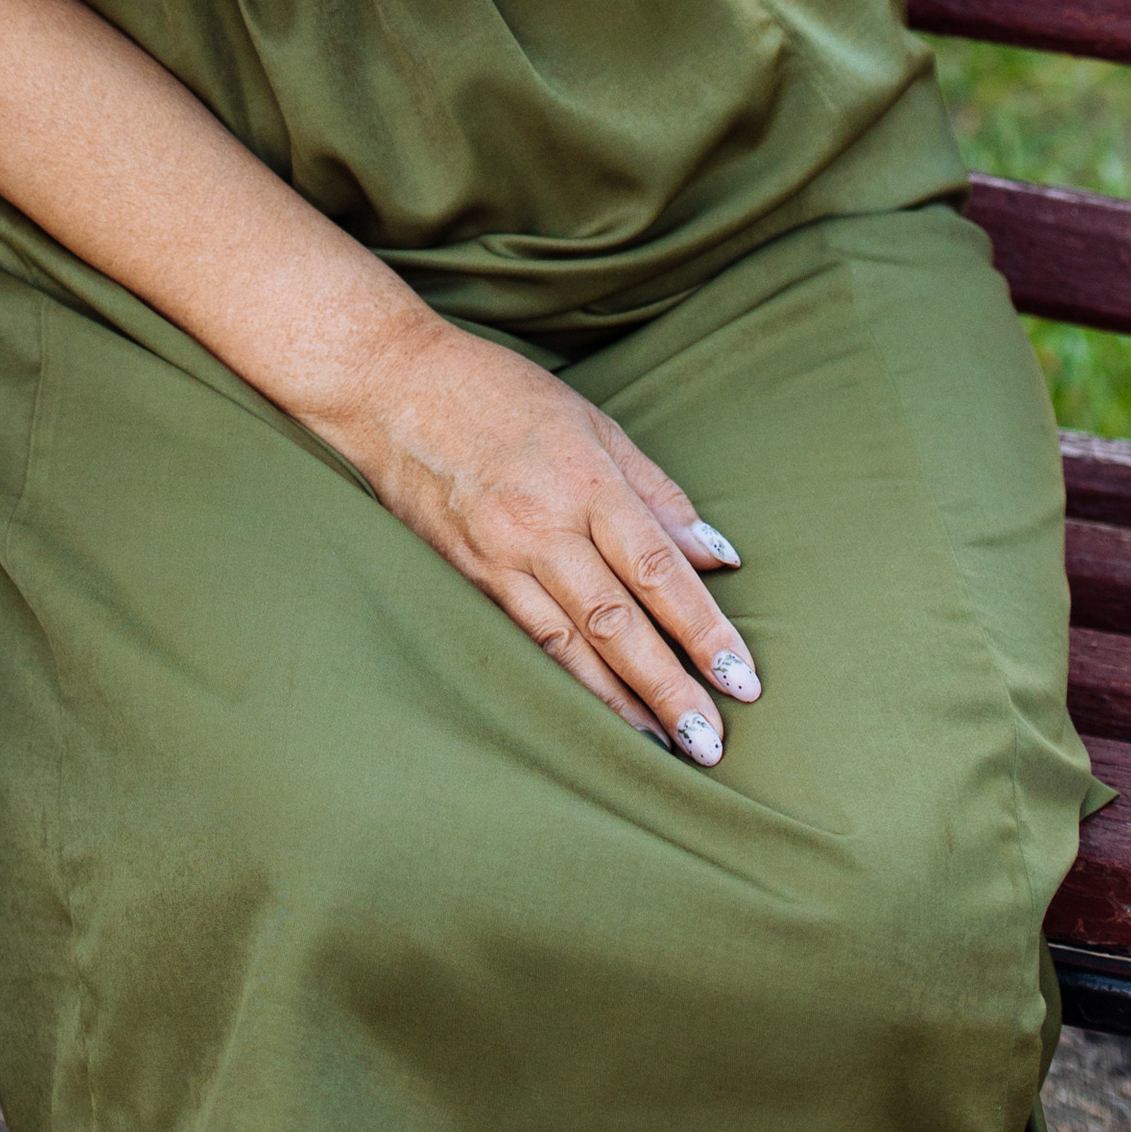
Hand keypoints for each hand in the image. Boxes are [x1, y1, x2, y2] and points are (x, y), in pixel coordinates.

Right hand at [304, 291, 760, 760]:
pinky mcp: (460, 575)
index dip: (705, 630)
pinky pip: (519, 641)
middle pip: (617, 621)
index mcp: (584, 477)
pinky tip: (590, 715)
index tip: (743, 680)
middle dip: (669, 687)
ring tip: (663, 746)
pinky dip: (560, 684)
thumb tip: (717, 554)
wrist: (388, 385)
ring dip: (619, 704)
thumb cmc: (495, 392)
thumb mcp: (589, 420)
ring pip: (568, 647)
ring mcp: (496, 554)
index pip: (658, 568)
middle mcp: (541, 523)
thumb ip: (655, 490)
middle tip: (712, 744)